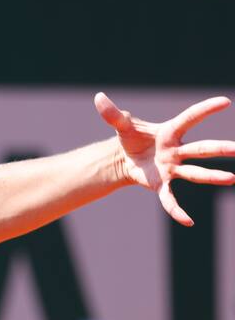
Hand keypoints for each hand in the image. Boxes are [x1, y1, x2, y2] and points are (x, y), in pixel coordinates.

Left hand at [94, 92, 234, 225]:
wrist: (124, 158)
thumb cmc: (131, 138)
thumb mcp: (122, 125)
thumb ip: (113, 114)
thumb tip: (98, 97)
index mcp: (170, 132)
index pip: (190, 118)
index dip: (206, 109)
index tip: (224, 102)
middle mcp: (176, 150)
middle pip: (201, 148)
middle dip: (220, 148)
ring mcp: (172, 168)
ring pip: (195, 172)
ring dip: (212, 176)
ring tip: (231, 178)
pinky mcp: (162, 183)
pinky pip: (170, 199)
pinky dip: (177, 211)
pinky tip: (188, 221)